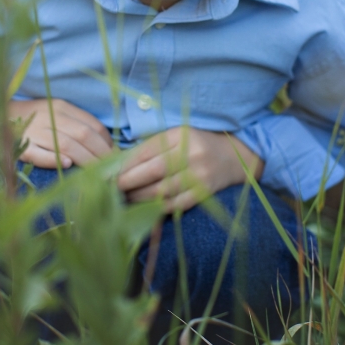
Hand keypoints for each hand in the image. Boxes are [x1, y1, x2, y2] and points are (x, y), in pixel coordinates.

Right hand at [9, 98, 112, 168]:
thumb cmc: (31, 118)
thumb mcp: (55, 113)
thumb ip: (77, 124)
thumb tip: (106, 144)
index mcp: (61, 107)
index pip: (92, 125)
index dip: (107, 143)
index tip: (115, 158)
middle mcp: (49, 116)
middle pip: (83, 136)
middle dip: (101, 155)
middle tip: (111, 172)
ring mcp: (33, 130)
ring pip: (65, 144)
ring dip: (85, 160)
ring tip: (97, 175)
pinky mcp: (19, 145)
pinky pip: (37, 153)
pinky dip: (53, 159)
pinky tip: (66, 164)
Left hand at [116, 127, 263, 213]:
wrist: (236, 156)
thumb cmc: (198, 144)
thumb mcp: (178, 136)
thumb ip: (153, 147)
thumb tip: (119, 164)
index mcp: (182, 135)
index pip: (149, 150)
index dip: (127, 163)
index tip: (108, 172)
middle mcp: (192, 154)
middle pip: (155, 170)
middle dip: (129, 181)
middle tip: (110, 189)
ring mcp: (200, 176)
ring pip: (163, 190)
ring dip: (139, 197)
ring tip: (123, 199)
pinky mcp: (205, 194)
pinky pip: (176, 204)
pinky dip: (157, 207)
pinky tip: (143, 208)